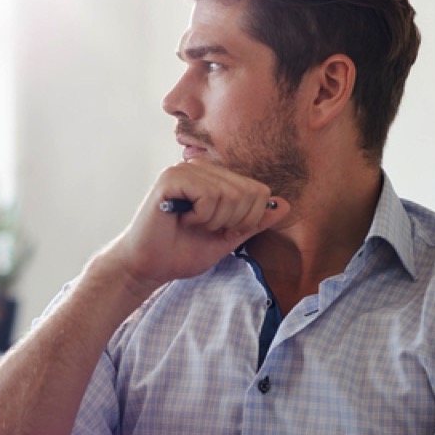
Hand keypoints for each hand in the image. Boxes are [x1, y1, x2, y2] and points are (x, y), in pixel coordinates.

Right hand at [102, 160, 290, 294]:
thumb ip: (254, 221)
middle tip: (204, 228)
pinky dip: (201, 216)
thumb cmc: (182, 251)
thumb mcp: (228, 238)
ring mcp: (186, 169)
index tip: (220, 230)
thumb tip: (285, 205)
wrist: (149, 266)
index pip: (260, 191)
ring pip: (230, 195)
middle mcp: (202, 168)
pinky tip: (182, 218)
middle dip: (232, 222)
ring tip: (191, 223)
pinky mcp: (172, 178)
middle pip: (249, 193)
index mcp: (216, 177)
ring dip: (214, 221)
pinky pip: (209, 195)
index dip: (247, 220)